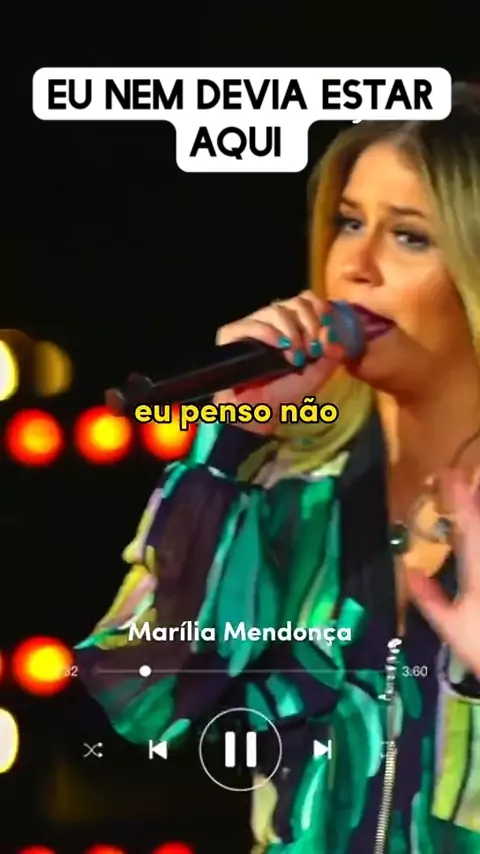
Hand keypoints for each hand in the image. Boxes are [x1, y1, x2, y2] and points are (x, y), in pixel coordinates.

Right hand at [214, 291, 345, 434]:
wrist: (258, 412)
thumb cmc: (285, 393)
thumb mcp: (315, 376)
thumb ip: (329, 357)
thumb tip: (331, 332)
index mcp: (293, 325)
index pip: (306, 300)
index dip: (319, 306)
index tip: (327, 325)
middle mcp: (272, 321)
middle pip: (295, 302)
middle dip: (309, 323)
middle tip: (313, 348)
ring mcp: (252, 325)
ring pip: (275, 310)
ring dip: (292, 331)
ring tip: (296, 356)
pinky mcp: (231, 334)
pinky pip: (252, 324)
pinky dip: (269, 333)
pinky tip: (280, 347)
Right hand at [406, 471, 479, 678]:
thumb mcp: (451, 629)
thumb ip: (429, 599)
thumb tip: (408, 571)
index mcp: (475, 568)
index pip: (470, 523)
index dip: (459, 495)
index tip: (448, 472)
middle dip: (472, 499)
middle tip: (462, 478)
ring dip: (475, 516)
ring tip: (469, 498)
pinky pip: (478, 549)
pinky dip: (475, 534)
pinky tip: (471, 536)